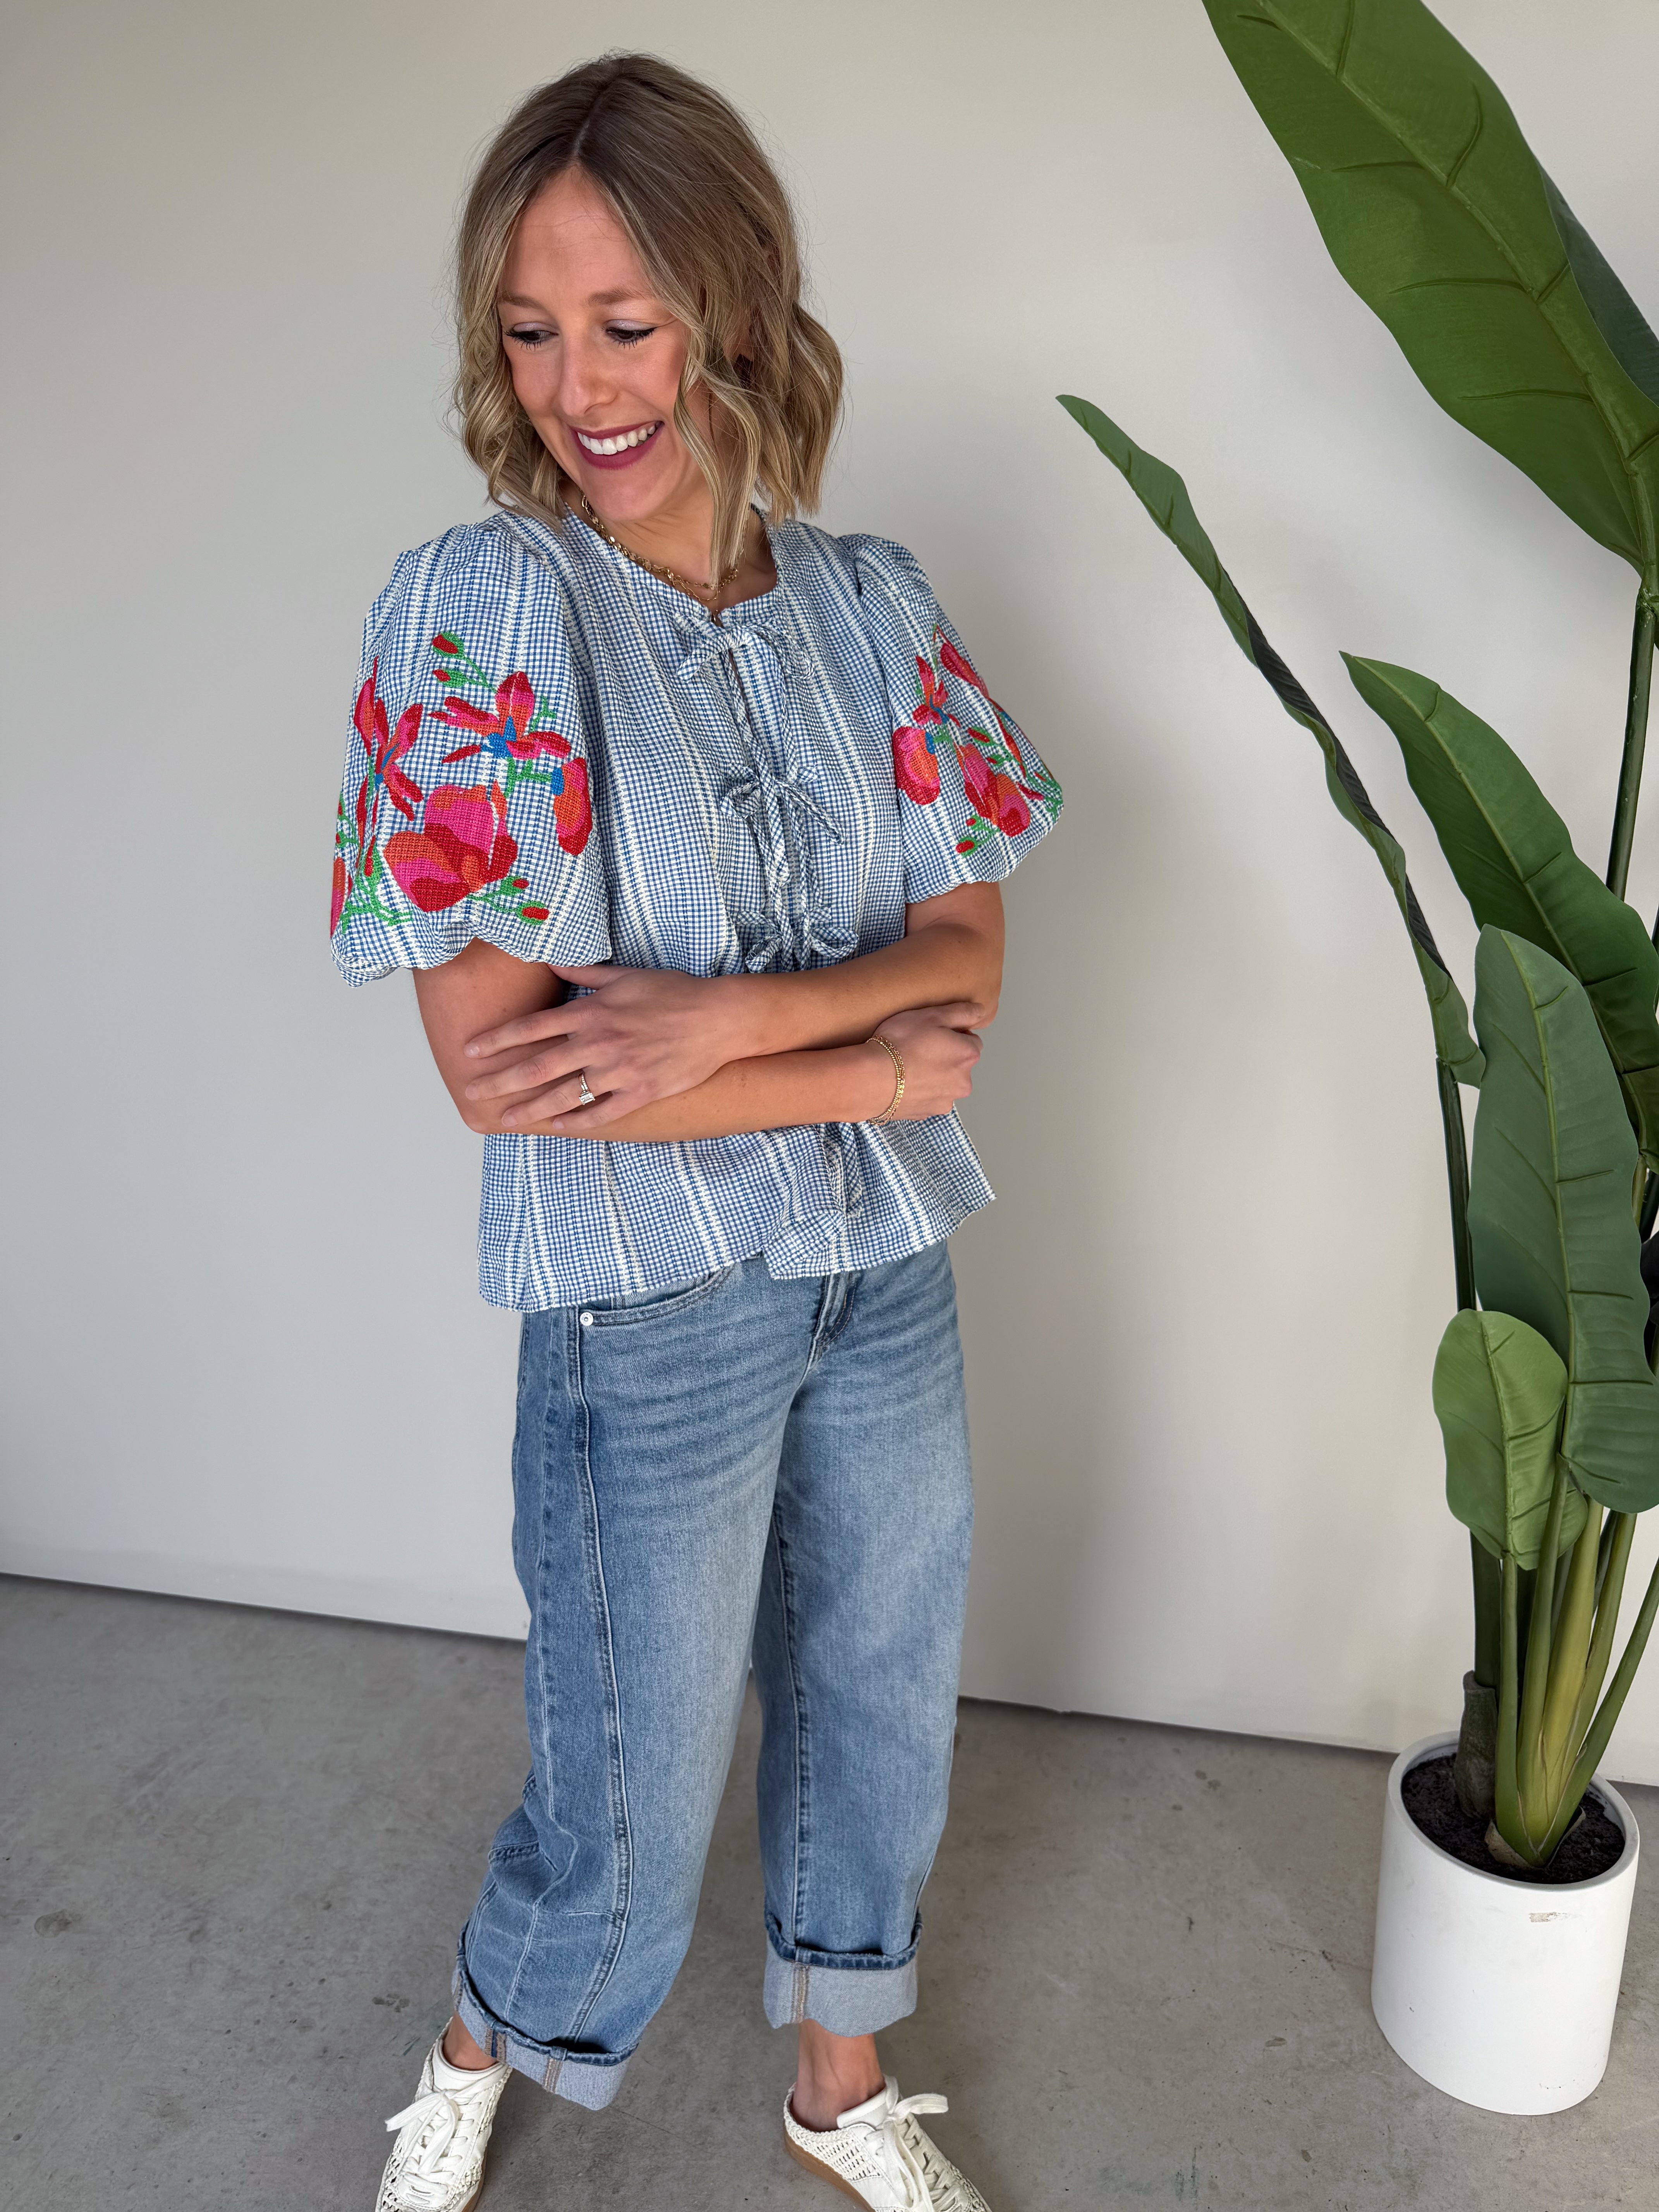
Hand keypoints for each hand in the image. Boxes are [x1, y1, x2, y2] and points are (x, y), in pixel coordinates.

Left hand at [461, 964, 750, 1130]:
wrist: (718, 1019)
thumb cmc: (672, 992)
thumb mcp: (625, 975)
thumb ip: (584, 969)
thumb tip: (550, 957)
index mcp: (591, 1012)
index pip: (531, 1028)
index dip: (497, 1040)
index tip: (470, 1051)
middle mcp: (598, 1043)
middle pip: (538, 1066)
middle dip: (501, 1081)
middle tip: (472, 1093)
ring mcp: (619, 1071)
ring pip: (564, 1094)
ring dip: (529, 1108)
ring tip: (505, 1118)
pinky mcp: (641, 1092)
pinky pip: (602, 1112)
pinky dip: (577, 1120)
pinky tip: (556, 1125)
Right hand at [868, 1002, 986, 1119]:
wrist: (871, 1080)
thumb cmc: (901, 1043)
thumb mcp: (931, 1015)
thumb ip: (961, 1012)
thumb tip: (980, 1011)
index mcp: (969, 1056)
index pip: (972, 1040)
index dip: (953, 1034)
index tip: (932, 1033)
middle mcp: (963, 1082)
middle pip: (959, 1064)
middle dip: (945, 1056)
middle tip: (918, 1047)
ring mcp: (945, 1101)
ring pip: (944, 1082)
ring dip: (933, 1075)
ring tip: (908, 1066)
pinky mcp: (926, 1114)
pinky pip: (927, 1097)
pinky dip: (919, 1090)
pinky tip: (902, 1082)